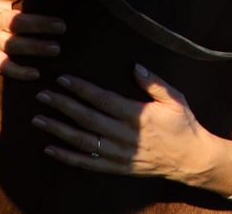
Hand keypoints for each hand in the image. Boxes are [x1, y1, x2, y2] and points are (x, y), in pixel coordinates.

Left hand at [32, 65, 231, 195]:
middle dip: (62, 106)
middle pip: (87, 119)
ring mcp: (119, 154)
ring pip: (83, 141)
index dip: (81, 89)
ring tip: (39, 118)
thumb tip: (135, 66)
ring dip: (59, 130)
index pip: (102, 99)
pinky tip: (51, 149)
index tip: (63, 79)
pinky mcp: (117, 167)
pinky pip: (88, 163)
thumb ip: (154, 82)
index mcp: (137, 115)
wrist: (192, 160)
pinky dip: (68, 157)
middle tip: (42, 94)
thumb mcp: (175, 98)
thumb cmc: (183, 124)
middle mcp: (124, 135)